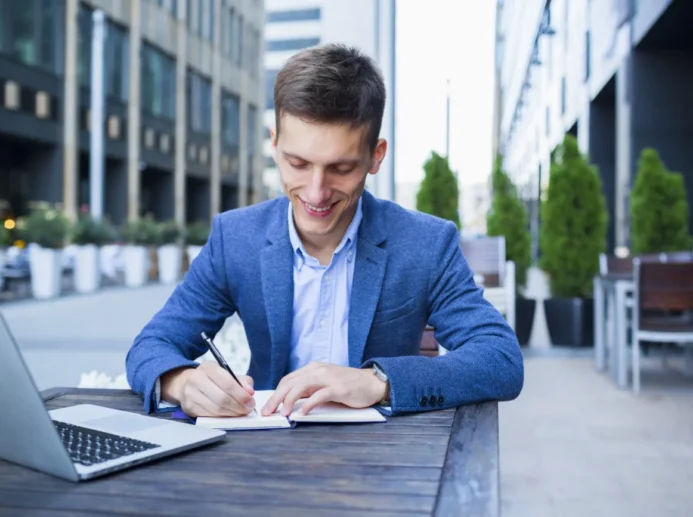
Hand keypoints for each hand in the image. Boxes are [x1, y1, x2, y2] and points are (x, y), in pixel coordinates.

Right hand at [161, 361, 255, 417]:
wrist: (185, 383)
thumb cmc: (212, 379)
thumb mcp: (226, 373)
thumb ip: (242, 381)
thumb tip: (250, 392)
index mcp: (208, 368)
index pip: (228, 383)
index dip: (241, 395)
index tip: (251, 401)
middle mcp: (196, 379)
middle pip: (222, 398)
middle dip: (238, 406)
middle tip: (247, 409)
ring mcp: (190, 394)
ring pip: (215, 409)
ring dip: (231, 413)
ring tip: (240, 413)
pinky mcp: (188, 407)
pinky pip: (208, 416)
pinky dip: (221, 417)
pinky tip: (228, 415)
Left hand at [260, 362, 387, 416]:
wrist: (371, 383)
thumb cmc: (348, 385)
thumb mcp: (325, 383)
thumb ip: (309, 389)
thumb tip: (289, 402)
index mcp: (313, 368)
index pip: (288, 380)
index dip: (276, 393)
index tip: (268, 407)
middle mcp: (318, 370)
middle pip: (290, 383)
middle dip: (276, 398)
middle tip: (268, 412)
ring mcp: (328, 378)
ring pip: (301, 386)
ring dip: (288, 400)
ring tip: (283, 413)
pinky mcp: (338, 388)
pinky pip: (319, 395)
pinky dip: (308, 404)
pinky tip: (302, 413)